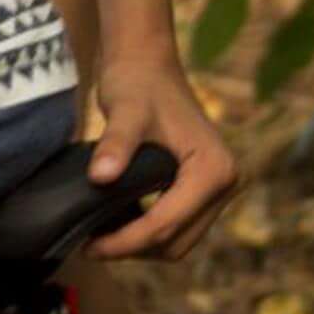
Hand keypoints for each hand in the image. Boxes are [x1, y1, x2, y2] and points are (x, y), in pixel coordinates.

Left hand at [81, 47, 235, 256]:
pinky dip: (147, 232)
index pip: (167, 224)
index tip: (87, 247)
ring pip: (178, 241)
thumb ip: (116, 144)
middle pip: (176, 242)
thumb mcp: (125, 111)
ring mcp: (218, 189)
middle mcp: (226, 183)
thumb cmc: (137, 82)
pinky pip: (177, 226)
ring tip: (98, 237)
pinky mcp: (204, 190)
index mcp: (214, 169)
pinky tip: (115, 223)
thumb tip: (101, 177)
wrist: (147, 63)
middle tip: (88, 246)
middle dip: (133, 249)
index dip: (126, 242)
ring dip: (140, 245)